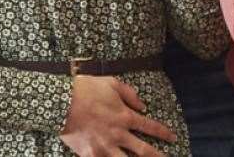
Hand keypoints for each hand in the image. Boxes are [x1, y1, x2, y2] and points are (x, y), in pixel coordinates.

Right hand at [59, 75, 174, 156]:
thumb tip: (143, 105)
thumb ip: (130, 94)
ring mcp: (103, 146)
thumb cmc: (86, 90)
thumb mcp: (113, 84)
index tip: (173, 137)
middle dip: (157, 156)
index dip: (164, 133)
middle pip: (143, 151)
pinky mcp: (89, 154)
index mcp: (125, 117)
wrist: (60, 103)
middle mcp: (118, 134)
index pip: (150, 127)